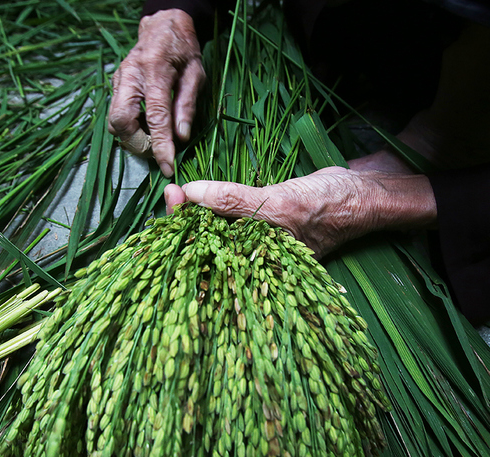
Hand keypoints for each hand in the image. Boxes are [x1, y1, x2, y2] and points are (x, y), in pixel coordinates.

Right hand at [108, 9, 204, 176]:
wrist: (162, 25)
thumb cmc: (183, 50)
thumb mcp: (196, 74)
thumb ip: (187, 105)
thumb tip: (181, 137)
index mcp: (155, 70)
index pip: (155, 116)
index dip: (160, 145)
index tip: (168, 167)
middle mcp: (130, 76)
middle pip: (120, 121)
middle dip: (137, 143)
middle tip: (157, 150)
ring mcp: (118, 80)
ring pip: (113, 121)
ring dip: (131, 137)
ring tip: (153, 139)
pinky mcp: (114, 85)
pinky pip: (116, 114)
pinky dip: (130, 127)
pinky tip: (145, 126)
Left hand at [164, 167, 436, 257]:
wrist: (365, 192)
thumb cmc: (327, 205)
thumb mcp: (277, 204)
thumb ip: (235, 201)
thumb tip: (190, 192)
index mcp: (256, 266)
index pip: (209, 261)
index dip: (184, 239)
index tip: (167, 207)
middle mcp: (254, 257)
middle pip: (209, 244)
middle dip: (185, 224)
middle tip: (168, 194)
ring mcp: (259, 239)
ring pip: (218, 229)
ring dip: (198, 212)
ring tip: (175, 194)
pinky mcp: (263, 220)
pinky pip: (233, 215)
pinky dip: (216, 204)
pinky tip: (198, 195)